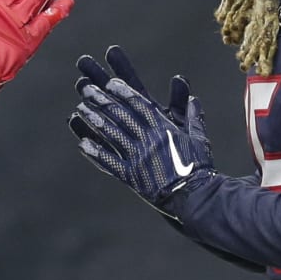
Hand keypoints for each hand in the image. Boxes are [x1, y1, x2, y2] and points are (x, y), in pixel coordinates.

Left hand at [69, 46, 213, 217]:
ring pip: (111, 134)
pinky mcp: (131, 177)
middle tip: (86, 88)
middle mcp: (148, 140)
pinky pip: (110, 162)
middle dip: (102, 100)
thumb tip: (193, 100)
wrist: (195, 197)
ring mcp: (137, 158)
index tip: (109, 82)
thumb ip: (194, 119)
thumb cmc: (199, 168)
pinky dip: (95, 152)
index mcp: (163, 129)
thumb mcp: (199, 140)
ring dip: (94, 119)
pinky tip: (82, 143)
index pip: (139, 104)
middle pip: (120, 115)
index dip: (123, 92)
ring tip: (80, 108)